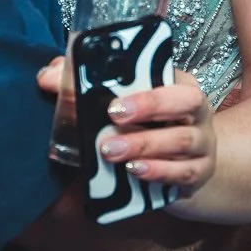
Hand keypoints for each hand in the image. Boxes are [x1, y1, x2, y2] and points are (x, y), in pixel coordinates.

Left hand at [35, 59, 217, 194]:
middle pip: (187, 101)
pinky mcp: (199, 174)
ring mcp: (202, 145)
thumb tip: (48, 77)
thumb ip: (86, 86)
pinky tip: (135, 172)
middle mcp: (196, 114)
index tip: (113, 100)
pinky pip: (184, 173)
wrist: (186, 171)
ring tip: (111, 151)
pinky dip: (159, 171)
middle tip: (113, 116)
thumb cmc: (150, 130)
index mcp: (179, 87)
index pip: (168, 75)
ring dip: (145, 144)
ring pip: (182, 140)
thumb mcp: (127, 107)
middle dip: (150, 106)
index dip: (143, 86)